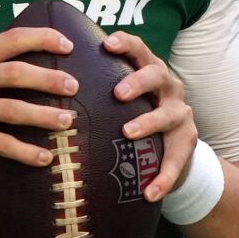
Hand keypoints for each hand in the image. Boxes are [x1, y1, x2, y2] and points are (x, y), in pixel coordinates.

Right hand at [0, 26, 78, 168]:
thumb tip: (19, 60)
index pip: (12, 39)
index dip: (43, 38)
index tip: (67, 44)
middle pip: (18, 73)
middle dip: (50, 78)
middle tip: (74, 85)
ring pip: (15, 109)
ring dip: (45, 115)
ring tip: (67, 121)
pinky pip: (2, 144)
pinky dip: (26, 152)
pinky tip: (44, 157)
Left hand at [102, 31, 196, 201]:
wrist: (173, 146)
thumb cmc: (137, 112)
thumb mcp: (126, 96)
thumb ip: (100, 85)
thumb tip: (51, 79)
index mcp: (151, 71)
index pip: (140, 50)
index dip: (126, 44)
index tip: (107, 44)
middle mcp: (169, 88)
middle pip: (158, 75)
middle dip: (138, 82)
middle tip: (118, 93)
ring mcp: (181, 114)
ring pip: (168, 115)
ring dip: (148, 122)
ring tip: (128, 133)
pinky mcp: (187, 142)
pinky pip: (177, 161)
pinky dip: (164, 177)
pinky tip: (149, 193)